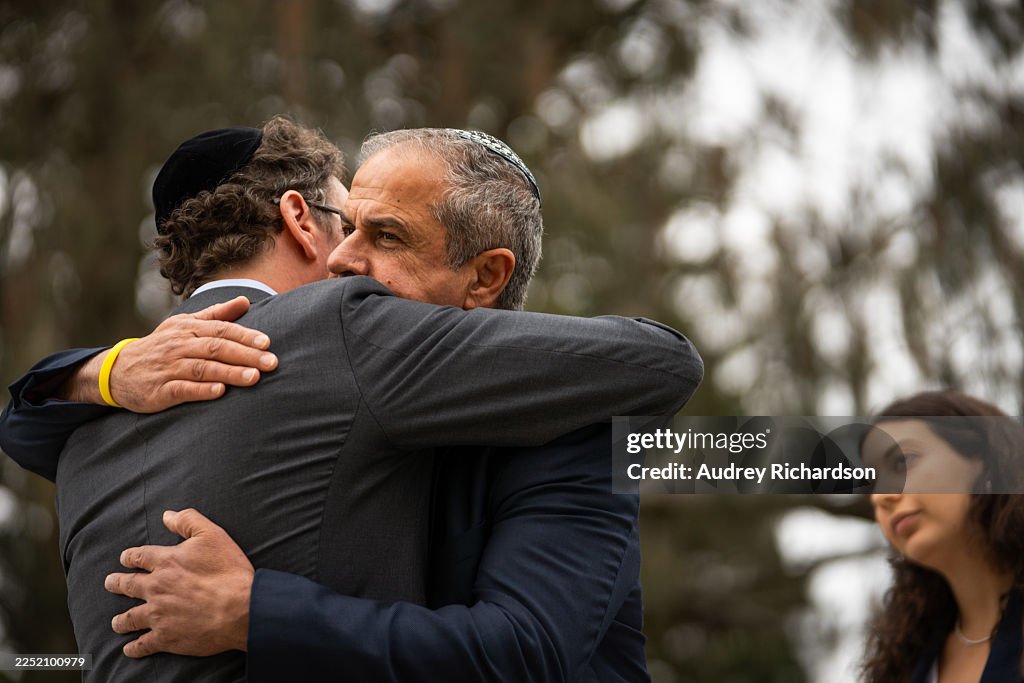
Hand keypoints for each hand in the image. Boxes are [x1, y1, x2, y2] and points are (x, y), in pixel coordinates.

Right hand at [64, 296, 278, 411]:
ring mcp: (168, 368)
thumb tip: (245, 300)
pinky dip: (201, 390)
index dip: (245, 336)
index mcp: (187, 328)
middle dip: (246, 355)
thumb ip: (216, 314)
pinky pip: (182, 389)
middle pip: (216, 348)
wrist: (118, 370)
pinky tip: (220, 392)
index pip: (221, 330)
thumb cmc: (162, 346)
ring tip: (254, 378)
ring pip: (202, 368)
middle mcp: (178, 346)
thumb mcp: (184, 325)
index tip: (267, 343)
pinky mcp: (159, 390)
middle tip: (272, 362)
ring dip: (230, 373)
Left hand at [104, 509, 253, 656]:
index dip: (130, 556)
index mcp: (166, 562)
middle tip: (110, 583)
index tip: (125, 558)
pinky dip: (134, 647)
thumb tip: (167, 515)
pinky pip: (143, 644)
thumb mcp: (213, 534)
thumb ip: (188, 521)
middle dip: (116, 583)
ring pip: (130, 618)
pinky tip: (129, 649)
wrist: (241, 608)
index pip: (139, 556)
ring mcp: (158, 614)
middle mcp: (156, 588)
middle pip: (128, 585)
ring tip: (116, 622)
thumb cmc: (229, 571)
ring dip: (121, 620)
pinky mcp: (166, 637)